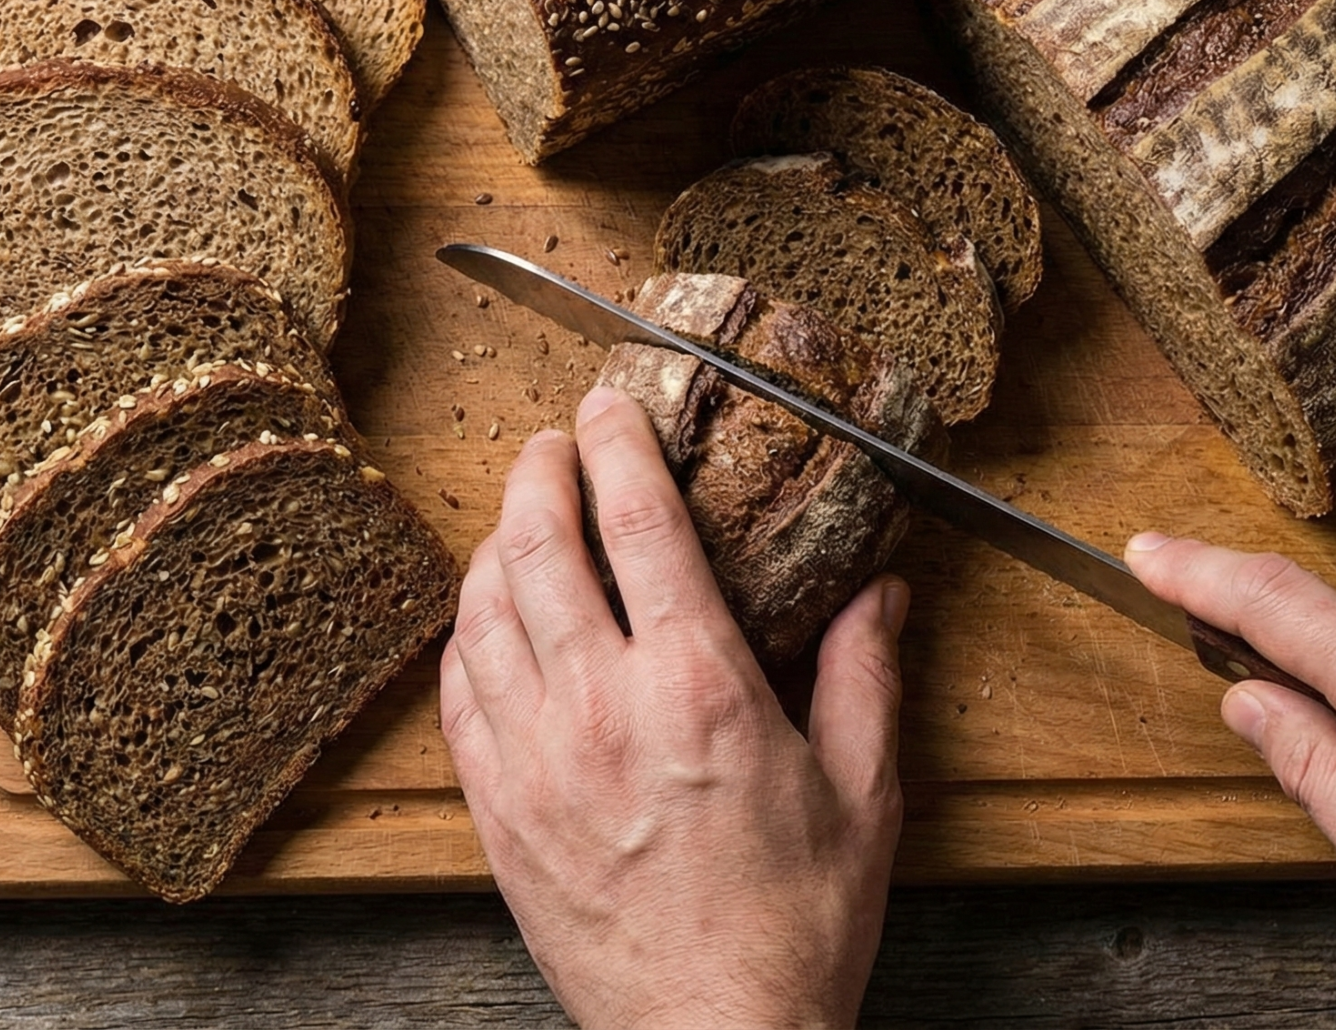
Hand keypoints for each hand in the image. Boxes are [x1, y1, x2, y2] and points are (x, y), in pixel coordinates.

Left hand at [441, 386, 908, 1028]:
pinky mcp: (495, 809)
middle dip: (540, 470)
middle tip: (553, 444)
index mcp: (697, 689)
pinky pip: (457, 692)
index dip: (615, 444)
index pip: (636, 522)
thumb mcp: (863, 797)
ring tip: (519, 517)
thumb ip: (863, 678)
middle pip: (538, 543)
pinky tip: (486, 620)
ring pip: (482, 608)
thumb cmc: (791, 930)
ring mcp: (533, 758)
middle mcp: (600, 708)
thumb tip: (879, 595)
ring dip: (494, 541)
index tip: (608, 406)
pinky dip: (466, 634)